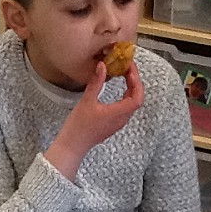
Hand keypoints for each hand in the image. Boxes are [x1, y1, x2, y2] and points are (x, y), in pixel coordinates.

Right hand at [45, 60, 143, 180]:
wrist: (73, 145)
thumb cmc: (79, 126)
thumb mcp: (87, 100)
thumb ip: (96, 82)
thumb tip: (102, 66)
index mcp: (119, 113)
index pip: (137, 96)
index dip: (137, 80)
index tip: (130, 67)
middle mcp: (122, 119)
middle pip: (137, 98)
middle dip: (135, 82)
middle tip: (128, 68)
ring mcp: (118, 122)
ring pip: (132, 103)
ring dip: (131, 88)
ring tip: (125, 75)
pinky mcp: (113, 123)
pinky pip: (126, 108)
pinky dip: (126, 96)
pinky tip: (120, 89)